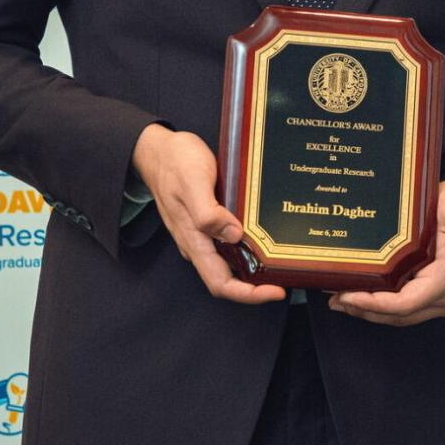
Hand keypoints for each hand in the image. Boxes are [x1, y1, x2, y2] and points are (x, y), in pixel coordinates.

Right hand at [132, 123, 283, 304]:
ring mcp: (201, 234)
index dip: (248, 294)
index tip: (276, 291)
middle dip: (256, 287)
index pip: (219, 283)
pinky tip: (265, 239)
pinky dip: (248, 248)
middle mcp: (197, 243)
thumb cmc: (175, 163)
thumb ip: (208, 212)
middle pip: (227, 279)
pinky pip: (229, 244)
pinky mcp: (208, 222)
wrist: (157, 149)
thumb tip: (234, 236)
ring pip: (229, 263)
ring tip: (281, 263)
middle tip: (286, 280)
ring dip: (253, 269)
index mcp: (193, 240)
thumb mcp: (193, 183)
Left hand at [331, 179, 444, 325]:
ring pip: (403, 317)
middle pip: (401, 315)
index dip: (375, 304)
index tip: (348, 295)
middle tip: (335, 299)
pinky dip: (384, 308)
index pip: (407, 302)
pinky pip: (409, 311)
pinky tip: (364, 299)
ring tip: (343, 301)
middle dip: (366, 310)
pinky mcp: (440, 300)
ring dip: (372, 312)